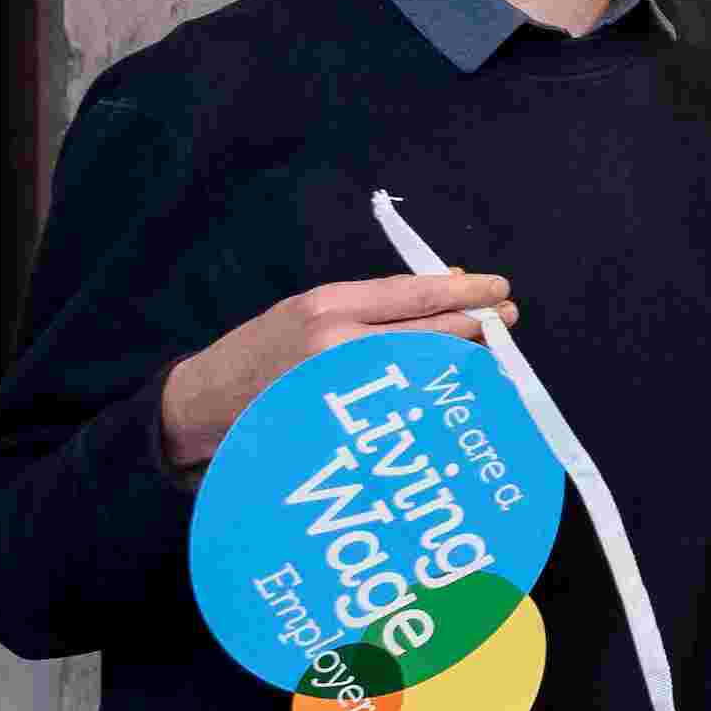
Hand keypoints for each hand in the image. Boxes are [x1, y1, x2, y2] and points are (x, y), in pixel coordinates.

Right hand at [157, 269, 518, 474]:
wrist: (204, 405)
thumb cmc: (263, 354)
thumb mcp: (308, 313)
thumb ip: (371, 304)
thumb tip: (445, 285)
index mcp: (327, 306)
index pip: (413, 293)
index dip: (463, 291)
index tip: (498, 287)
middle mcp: (337, 343)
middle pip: (429, 332)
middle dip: (474, 325)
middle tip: (506, 319)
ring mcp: (343, 388)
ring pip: (426, 370)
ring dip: (464, 360)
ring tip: (488, 354)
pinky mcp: (344, 425)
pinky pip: (408, 406)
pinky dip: (438, 395)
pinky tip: (457, 393)